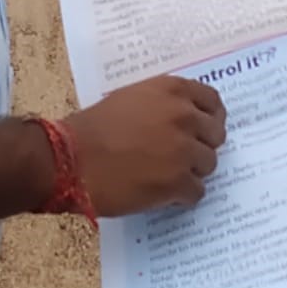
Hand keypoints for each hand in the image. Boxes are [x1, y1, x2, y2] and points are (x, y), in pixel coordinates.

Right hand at [63, 75, 226, 215]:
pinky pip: (197, 191)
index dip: (210, 118)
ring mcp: (183, 150)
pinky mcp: (176, 182)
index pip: (213, 101)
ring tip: (167, 176)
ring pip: (209, 164)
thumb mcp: (132, 98)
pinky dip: (183, 196)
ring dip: (192, 172)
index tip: (203, 129)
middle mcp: (184, 116)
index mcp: (173, 91)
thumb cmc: (93, 127)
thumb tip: (182, 118)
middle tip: (183, 157)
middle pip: (215, 135)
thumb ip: (163, 104)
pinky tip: (164, 195)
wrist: (71, 158)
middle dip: (201, 146)